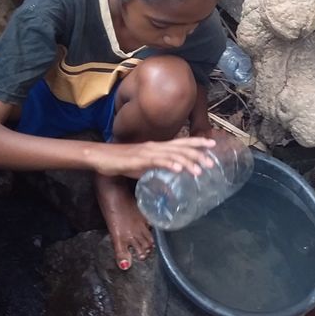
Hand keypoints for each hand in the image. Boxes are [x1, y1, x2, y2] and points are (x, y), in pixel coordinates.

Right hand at [89, 137, 216, 178]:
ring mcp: (147, 152)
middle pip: (181, 147)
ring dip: (187, 162)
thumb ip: (157, 167)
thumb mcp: (144, 165)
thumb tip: (169, 173)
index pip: (181, 142)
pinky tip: (177, 168)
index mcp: (157, 146)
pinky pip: (156, 161)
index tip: (212, 144)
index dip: (197, 142)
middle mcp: (155, 146)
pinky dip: (168, 164)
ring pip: (171, 155)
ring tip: (199, 170)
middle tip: (211, 162)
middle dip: (198, 154)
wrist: (101, 157)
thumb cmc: (122, 161)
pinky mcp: (138, 160)